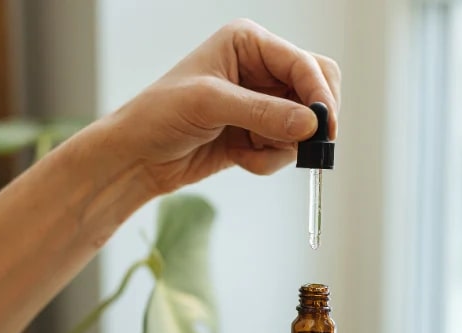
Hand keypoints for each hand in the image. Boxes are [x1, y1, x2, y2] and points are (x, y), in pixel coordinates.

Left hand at [102, 18, 340, 194]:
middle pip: (315, 89)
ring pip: (304, 125)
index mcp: (249, 43)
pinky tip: (240, 157)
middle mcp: (260, 69)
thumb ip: (263, 112)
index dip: (319, 94)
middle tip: (307, 146)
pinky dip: (268, 160)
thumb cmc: (159, 115)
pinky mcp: (259, 132)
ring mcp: (261, 102)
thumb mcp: (210, 104)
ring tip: (249, 152)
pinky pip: (286, 148)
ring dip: (282, 146)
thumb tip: (310, 123)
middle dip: (310, 120)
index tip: (324, 128)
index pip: (303, 63)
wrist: (137, 156)